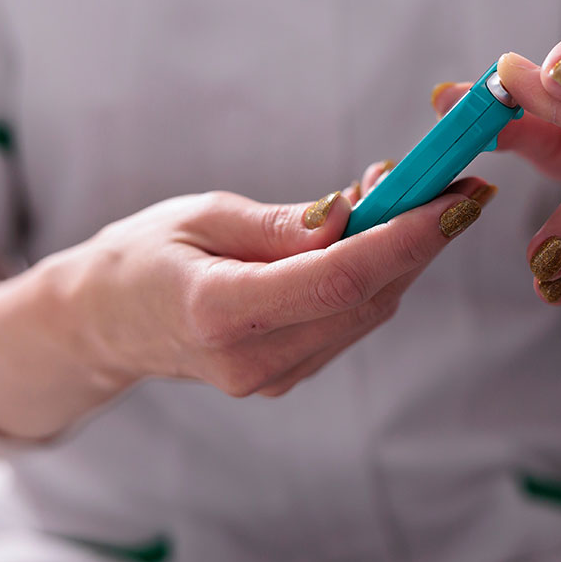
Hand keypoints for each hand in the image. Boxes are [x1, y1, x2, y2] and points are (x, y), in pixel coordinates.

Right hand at [0, 167, 491, 438]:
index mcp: (218, 312)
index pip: (336, 278)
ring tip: (411, 198)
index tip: (455, 200)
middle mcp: (251, 359)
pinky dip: (374, 278)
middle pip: (365, 298)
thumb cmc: (142, 255)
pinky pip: (349, 322)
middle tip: (450, 184)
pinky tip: (376, 237)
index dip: (405, 239)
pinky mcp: (285, 376)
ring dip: (403, 256)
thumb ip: (276, 224)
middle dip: (420, 239)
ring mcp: (270, 377)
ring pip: (367, 312)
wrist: (104, 323)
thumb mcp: (198, 216)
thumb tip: (350, 213)